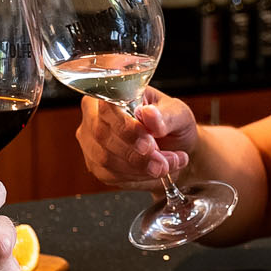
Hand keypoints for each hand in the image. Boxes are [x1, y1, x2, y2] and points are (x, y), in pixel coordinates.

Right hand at [76, 89, 198, 188]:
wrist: (175, 149)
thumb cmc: (171, 124)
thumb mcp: (178, 114)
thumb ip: (166, 115)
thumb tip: (148, 114)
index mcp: (112, 94)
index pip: (107, 107)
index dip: (126, 127)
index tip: (149, 143)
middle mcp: (95, 116)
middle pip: (102, 135)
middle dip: (136, 153)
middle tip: (163, 161)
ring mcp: (92, 142)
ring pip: (105, 159)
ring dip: (139, 167)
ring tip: (166, 165)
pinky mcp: (97, 166)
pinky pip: (111, 174)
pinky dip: (136, 177)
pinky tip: (153, 171)